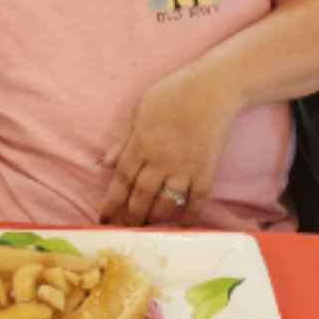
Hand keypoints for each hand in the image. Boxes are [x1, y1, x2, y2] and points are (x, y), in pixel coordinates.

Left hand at [100, 70, 239, 226]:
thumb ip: (124, 140)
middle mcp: (161, 160)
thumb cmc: (173, 93)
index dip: (112, 203)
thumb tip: (105, 162)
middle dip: (131, 217)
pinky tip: (181, 225)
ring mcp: (185, 167)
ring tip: (147, 228)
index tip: (104, 219)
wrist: (213, 88)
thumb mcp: (140, 110)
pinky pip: (196, 201)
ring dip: (155, 219)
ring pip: (166, 204)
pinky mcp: (207, 170)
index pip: (122, 180)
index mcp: (141, 143)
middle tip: (125, 229)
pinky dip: (189, 216)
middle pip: (141, 197)